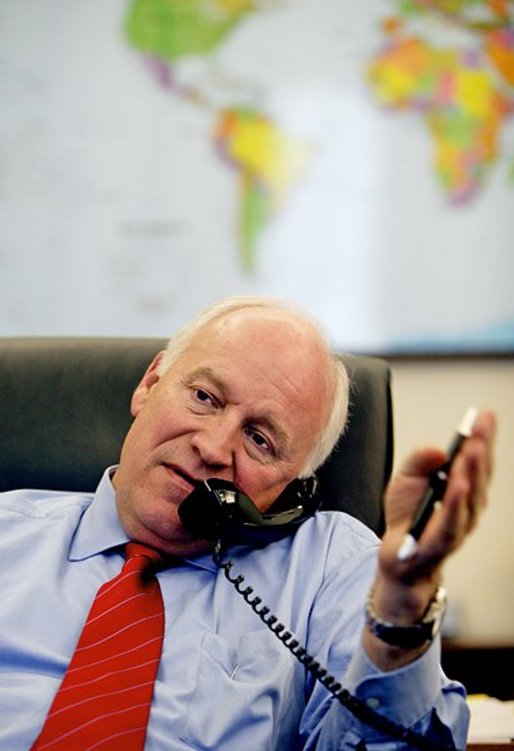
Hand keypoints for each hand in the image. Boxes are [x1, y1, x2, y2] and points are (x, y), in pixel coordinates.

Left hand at [362, 410, 495, 668]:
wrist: (397, 558)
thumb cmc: (408, 516)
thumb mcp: (406, 479)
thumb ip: (420, 461)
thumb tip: (439, 450)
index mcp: (464, 488)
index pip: (477, 459)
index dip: (483, 437)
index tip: (486, 413)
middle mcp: (469, 506)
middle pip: (478, 475)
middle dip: (481, 448)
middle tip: (481, 425)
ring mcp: (459, 526)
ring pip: (469, 498)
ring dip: (472, 473)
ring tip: (472, 449)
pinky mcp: (441, 544)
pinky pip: (451, 522)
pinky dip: (456, 503)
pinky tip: (458, 484)